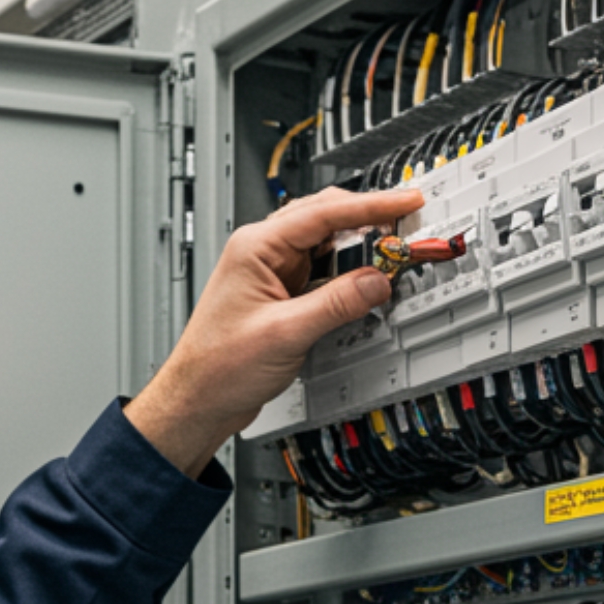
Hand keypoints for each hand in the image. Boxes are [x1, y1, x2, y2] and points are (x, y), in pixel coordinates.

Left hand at [126, 184, 427, 477]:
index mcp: (255, 248)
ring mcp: (271, 274)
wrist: (196, 402)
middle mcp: (261, 254)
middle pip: (326, 219)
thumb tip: (377, 281)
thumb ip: (336, 304)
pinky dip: (346, 275)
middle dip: (368, 220)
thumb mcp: (285, 334)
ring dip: (358, 249)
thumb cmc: (217, 369)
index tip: (407, 201)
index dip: (371, 205)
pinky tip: (363, 283)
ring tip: (391, 254)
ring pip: (326, 246)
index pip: (323, 212)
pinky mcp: (280, 297)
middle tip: (407, 225)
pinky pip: (322, 274)